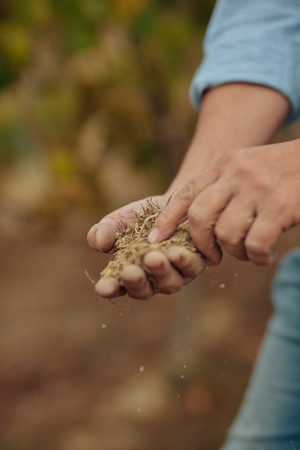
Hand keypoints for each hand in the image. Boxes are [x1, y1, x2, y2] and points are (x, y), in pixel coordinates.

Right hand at [87, 196, 203, 298]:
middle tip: (131, 272)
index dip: (110, 288)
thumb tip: (98, 243)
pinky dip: (184, 261)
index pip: (116, 287)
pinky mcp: (195, 263)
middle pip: (145, 290)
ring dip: (162, 272)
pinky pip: (192, 267)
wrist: (172, 203)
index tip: (103, 287)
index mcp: (128, 273)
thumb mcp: (118, 221)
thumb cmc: (140, 217)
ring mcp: (176, 274)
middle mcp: (152, 280)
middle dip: (138, 282)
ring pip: (170, 283)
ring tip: (154, 258)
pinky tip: (175, 252)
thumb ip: (105, 231)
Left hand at [148, 139, 299, 264]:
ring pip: (226, 234)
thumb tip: (194, 218)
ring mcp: (258, 189)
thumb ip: (220, 184)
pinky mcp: (280, 206)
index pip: (186, 193)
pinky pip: (254, 244)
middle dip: (200, 243)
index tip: (155, 238)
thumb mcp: (245, 166)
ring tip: (249, 251)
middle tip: (212, 256)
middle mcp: (237, 174)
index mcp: (224, 165)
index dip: (167, 218)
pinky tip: (265, 256)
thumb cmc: (280, 169)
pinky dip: (256, 257)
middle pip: (199, 216)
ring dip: (235, 252)